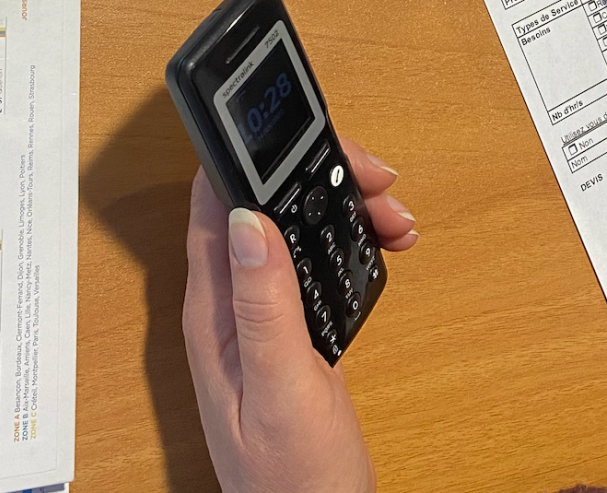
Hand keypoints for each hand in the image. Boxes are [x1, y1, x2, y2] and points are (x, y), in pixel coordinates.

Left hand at [183, 138, 417, 492]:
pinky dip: (350, 239)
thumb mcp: (282, 384)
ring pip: (292, 226)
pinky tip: (382, 242)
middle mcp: (230, 306)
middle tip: (379, 181)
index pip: (219, 202)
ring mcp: (260, 315)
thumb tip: (250, 218)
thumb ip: (264, 302)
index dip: (263, 161)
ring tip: (393, 215)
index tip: (320, 146)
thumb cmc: (293, 480)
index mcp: (213, 313)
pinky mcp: (290, 329)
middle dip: (319, 174)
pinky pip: (312, 258)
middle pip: (261, 203)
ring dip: (342, 204)